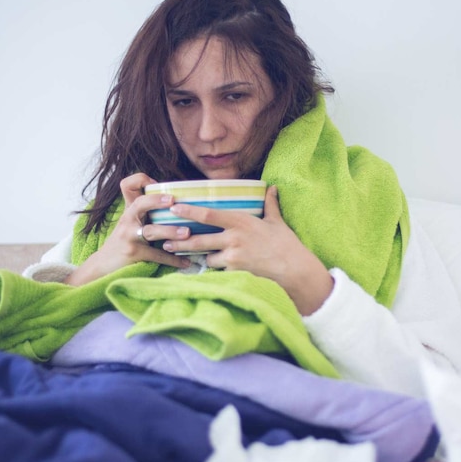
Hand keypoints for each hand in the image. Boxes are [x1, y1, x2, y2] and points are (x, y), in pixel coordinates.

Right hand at [64, 173, 191, 284]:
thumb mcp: (130, 222)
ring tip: (187, 233)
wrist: (104, 265)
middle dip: (157, 200)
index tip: (158, 183)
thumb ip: (146, 211)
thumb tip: (176, 203)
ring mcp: (129, 236)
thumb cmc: (123, 241)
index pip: (127, 185)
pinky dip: (173, 259)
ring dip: (171, 231)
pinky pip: (157, 255)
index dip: (141, 179)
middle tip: (173, 201)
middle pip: (140, 203)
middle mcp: (129, 219)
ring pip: (152, 231)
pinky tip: (186, 262)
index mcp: (130, 209)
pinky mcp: (134, 253)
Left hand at [163, 185, 333, 314]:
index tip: (174, 208)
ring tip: (194, 258)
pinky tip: (217, 272)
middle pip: (198, 239)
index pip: (208, 214)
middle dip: (179, 242)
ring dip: (203, 258)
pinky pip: (219, 272)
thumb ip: (270, 205)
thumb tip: (272, 188)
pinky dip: (217, 271)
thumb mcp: (277, 222)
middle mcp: (233, 238)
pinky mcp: (235, 273)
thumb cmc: (287, 245)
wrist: (295, 271)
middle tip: (165, 242)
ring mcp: (233, 257)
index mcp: (241, 221)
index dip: (188, 211)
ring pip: (207, 258)